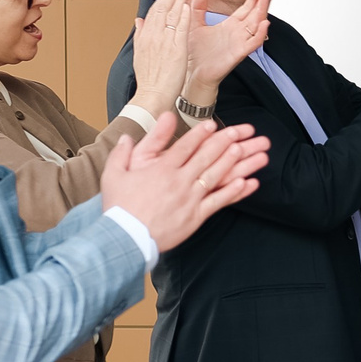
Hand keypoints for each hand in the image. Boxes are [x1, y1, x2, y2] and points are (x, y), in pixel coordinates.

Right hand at [99, 117, 268, 251]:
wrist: (126, 237)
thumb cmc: (119, 206)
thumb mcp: (114, 175)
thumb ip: (121, 153)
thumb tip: (126, 136)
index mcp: (161, 170)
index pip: (184, 147)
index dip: (200, 134)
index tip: (212, 124)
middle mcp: (179, 181)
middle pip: (205, 158)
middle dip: (222, 142)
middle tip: (237, 132)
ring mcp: (189, 199)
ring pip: (215, 176)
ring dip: (231, 162)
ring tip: (244, 150)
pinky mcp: (195, 216)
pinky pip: (218, 201)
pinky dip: (233, 192)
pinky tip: (246, 183)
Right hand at [128, 0, 194, 115]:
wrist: (152, 95)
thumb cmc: (149, 78)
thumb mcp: (140, 54)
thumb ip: (140, 35)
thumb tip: (138, 20)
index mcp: (144, 36)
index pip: (154, 11)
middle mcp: (152, 36)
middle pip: (162, 8)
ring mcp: (164, 42)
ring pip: (171, 15)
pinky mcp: (176, 50)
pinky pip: (180, 28)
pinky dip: (183, 15)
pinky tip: (188, 5)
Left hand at [185, 0, 273, 104]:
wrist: (193, 73)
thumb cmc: (195, 53)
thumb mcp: (194, 25)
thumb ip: (198, 8)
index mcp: (230, 26)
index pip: (246, 9)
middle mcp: (238, 33)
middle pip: (255, 13)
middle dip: (263, 0)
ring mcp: (240, 43)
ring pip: (256, 25)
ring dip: (263, 10)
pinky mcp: (238, 54)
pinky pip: (253, 43)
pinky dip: (260, 34)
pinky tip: (265, 23)